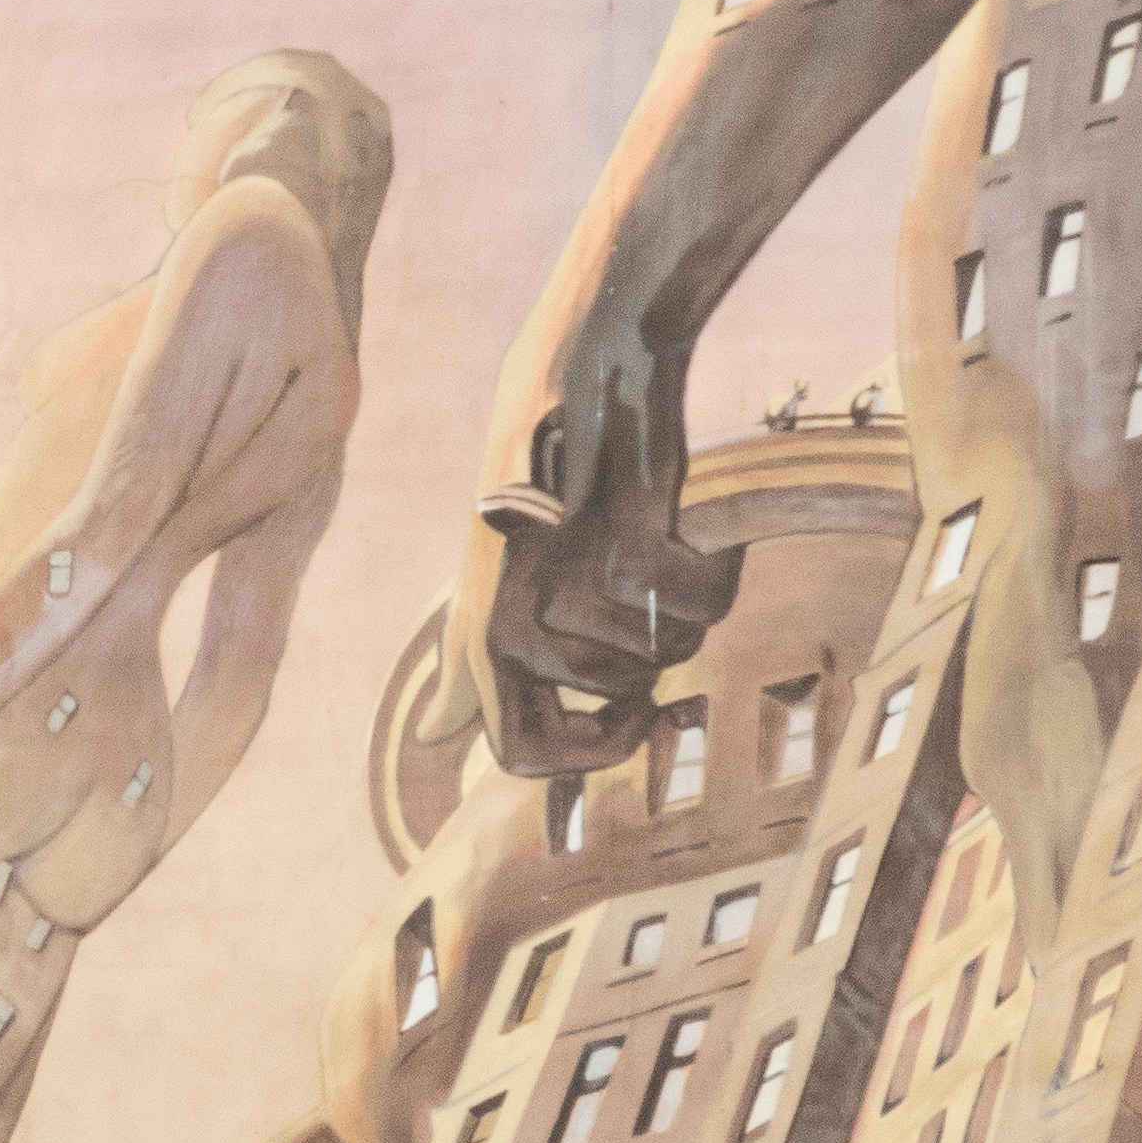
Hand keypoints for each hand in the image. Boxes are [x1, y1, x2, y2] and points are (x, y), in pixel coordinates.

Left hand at [442, 445, 739, 780]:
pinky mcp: (620, 555)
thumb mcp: (501, 579)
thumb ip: (467, 662)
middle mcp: (508, 628)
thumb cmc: (555, 490)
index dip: (590, 749)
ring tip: (658, 550)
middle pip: (622, 703)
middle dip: (657, 660)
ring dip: (684, 611)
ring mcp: (564, 595)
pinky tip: (685, 531)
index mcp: (482, 642)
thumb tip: (431, 733)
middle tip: (648, 601)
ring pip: (665, 655)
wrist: (587, 386)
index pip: (520, 756)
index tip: (632, 707)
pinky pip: (699, 609)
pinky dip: (711, 572)